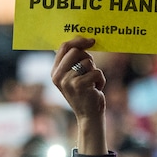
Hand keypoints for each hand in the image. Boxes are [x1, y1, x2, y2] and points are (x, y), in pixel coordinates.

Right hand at [51, 37, 107, 154]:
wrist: (89, 116)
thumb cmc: (85, 92)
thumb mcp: (74, 76)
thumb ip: (73, 61)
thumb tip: (82, 40)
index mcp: (55, 72)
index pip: (63, 47)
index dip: (78, 41)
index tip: (91, 41)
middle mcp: (58, 76)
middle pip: (75, 51)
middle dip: (88, 57)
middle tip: (91, 69)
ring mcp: (68, 81)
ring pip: (88, 62)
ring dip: (95, 71)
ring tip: (92, 83)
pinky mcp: (80, 85)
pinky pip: (97, 72)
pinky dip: (101, 80)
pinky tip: (96, 89)